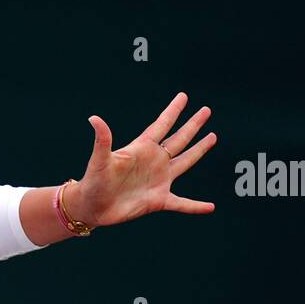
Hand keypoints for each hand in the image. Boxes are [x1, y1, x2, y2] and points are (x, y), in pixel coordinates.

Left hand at [69, 93, 216, 228]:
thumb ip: (102, 140)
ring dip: (199, 150)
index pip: (161, 125)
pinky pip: (182, 204)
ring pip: (185, 162)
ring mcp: (158, 180)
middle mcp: (153, 161)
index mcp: (141, 149)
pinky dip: (195, 206)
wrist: (91, 207)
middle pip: (179, 139)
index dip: (173, 111)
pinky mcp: (158, 200)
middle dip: (192, 125)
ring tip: (213, 137)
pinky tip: (210, 207)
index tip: (183, 96)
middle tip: (206, 110)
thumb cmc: (93, 182)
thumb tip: (94, 118)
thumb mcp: (99, 161)